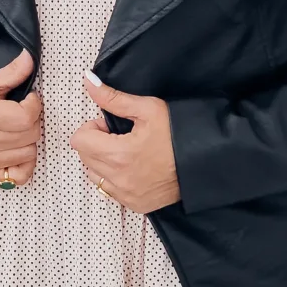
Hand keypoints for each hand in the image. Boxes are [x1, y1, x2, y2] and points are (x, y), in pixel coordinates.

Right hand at [0, 50, 43, 186]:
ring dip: (29, 140)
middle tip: (23, 112)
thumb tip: (28, 59)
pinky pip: (18, 176)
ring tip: (16, 128)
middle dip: (33, 120)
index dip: (34, 105)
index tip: (29, 99)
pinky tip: (16, 150)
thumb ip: (10, 73)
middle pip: (29, 135)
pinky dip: (23, 163)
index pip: (24, 117)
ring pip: (28, 153)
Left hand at [71, 73, 180, 213]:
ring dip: (103, 162)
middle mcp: (119, 180)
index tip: (112, 126)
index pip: (79, 140)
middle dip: (97, 143)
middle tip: (122, 136)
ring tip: (127, 153)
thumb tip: (88, 82)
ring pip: (94, 175)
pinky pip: (110, 191)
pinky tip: (135, 167)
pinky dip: (115, 178)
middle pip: (84, 157)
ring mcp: (127, 196)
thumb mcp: (149, 109)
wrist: (208, 162)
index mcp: (119, 154)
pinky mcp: (136, 205)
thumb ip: (113, 98)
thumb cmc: (181, 133)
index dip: (93, 127)